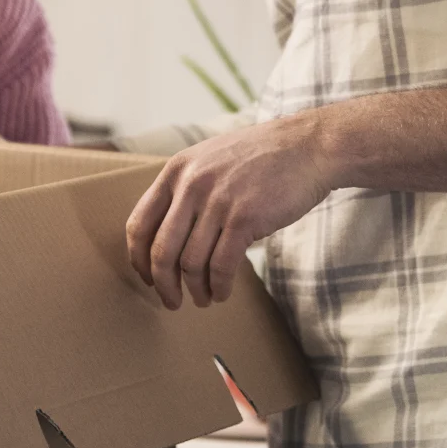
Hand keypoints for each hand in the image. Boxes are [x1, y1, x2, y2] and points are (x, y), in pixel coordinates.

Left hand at [126, 112, 337, 310]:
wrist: (307, 146)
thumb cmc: (260, 157)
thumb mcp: (210, 159)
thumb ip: (185, 188)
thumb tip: (165, 236)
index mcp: (176, 171)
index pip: (139, 224)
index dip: (139, 258)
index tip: (147, 277)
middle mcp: (191, 185)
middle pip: (161, 250)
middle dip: (163, 284)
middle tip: (170, 302)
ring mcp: (217, 201)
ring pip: (191, 262)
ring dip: (195, 289)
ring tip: (203, 299)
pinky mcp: (245, 218)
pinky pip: (221, 265)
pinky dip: (219, 286)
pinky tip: (222, 292)